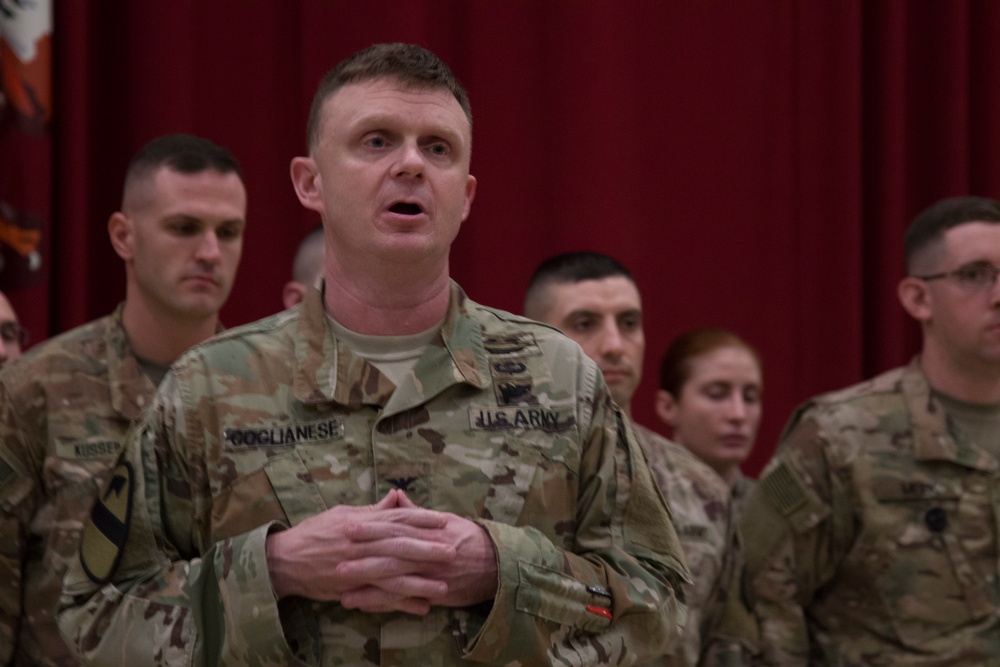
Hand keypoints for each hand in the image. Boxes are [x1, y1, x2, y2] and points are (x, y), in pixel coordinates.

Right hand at [266, 489, 456, 611]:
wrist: (284, 560)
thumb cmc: (314, 533)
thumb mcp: (342, 514)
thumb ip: (372, 511)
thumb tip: (396, 497)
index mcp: (359, 523)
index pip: (395, 519)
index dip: (421, 520)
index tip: (443, 521)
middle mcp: (359, 544)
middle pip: (399, 545)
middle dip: (427, 549)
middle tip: (452, 551)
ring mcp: (354, 568)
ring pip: (392, 574)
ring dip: (419, 581)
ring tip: (443, 585)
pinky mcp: (350, 588)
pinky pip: (379, 597)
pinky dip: (400, 603)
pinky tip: (421, 607)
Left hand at [338, 492, 498, 610]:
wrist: (497, 564)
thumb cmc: (469, 538)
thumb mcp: (444, 519)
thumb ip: (415, 512)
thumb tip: (396, 495)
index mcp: (428, 530)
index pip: (395, 527)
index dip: (370, 527)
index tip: (347, 526)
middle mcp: (428, 551)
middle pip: (391, 553)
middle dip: (362, 556)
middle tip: (336, 557)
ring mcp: (431, 574)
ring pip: (394, 579)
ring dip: (366, 585)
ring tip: (341, 587)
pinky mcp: (434, 593)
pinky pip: (404, 599)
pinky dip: (382, 603)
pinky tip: (363, 604)